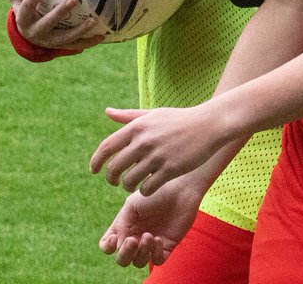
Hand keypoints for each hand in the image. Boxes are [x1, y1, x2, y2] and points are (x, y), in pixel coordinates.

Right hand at [5, 0, 106, 50]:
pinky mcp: (60, 47)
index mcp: (24, 18)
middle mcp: (35, 32)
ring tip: (94, 20)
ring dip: (80, 30)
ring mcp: (49, 41)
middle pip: (48, 23)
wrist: (28, 34)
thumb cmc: (24, 9)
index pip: (29, 5)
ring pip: (65, 38)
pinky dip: (89, 42)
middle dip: (60, 12)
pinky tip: (102, 36)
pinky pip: (75, 46)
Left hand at [90, 105, 230, 194]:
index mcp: (137, 127)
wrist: (209, 124)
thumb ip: (128, 116)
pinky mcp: (170, 170)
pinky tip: (148, 187)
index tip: (93, 170)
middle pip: (114, 168)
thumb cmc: (179, 120)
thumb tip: (107, 112)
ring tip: (131, 185)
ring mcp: (157, 156)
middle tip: (114, 182)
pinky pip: (147, 188)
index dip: (96, 161)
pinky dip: (144, 191)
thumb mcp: (153, 114)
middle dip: (110, 178)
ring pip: (129, 181)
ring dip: (127, 187)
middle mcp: (144, 141)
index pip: (106, 147)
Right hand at [99, 180, 204, 267]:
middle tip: (133, 240)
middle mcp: (135, 237)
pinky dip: (154, 253)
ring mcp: (150, 244)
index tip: (114, 237)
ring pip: (138, 262)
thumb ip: (121, 226)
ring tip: (149, 235)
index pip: (108, 246)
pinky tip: (158, 238)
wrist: (179, 191)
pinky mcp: (166, 247)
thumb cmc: (154, 194)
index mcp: (124, 227)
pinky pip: (156, 261)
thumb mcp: (131, 205)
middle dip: (125, 254)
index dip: (107, 247)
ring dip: (141, 252)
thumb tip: (118, 246)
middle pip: (122, 259)